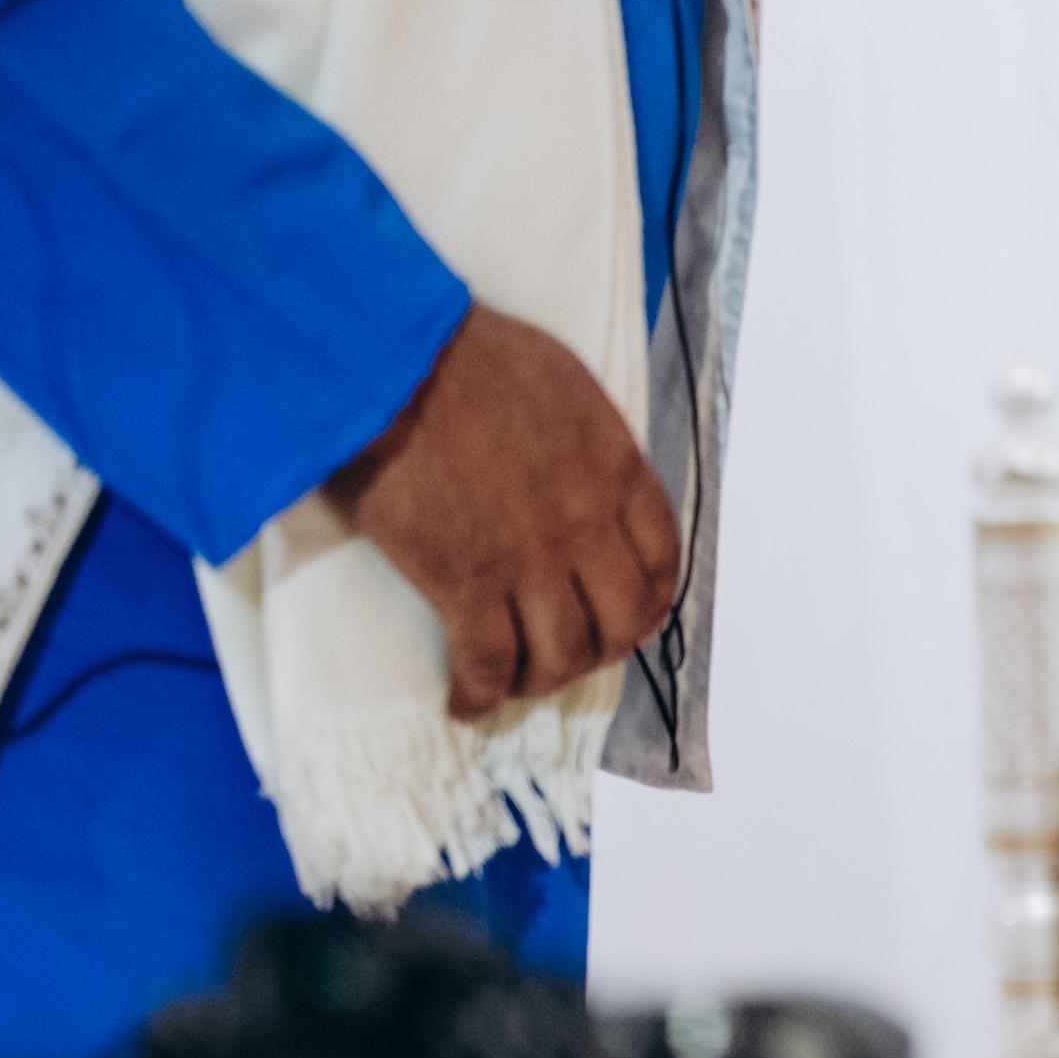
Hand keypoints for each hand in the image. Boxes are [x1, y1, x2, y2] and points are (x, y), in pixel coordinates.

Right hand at [318, 303, 682, 720]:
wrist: (396, 363)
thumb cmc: (466, 356)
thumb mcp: (563, 387)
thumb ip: (586, 439)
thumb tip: (578, 468)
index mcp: (618, 471)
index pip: (662, 560)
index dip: (647, 601)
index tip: (626, 615)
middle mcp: (588, 525)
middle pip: (623, 621)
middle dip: (600, 650)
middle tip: (569, 655)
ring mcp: (531, 559)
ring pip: (564, 652)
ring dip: (542, 678)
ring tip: (515, 681)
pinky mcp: (466, 582)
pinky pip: (488, 662)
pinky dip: (480, 693)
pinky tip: (466, 700)